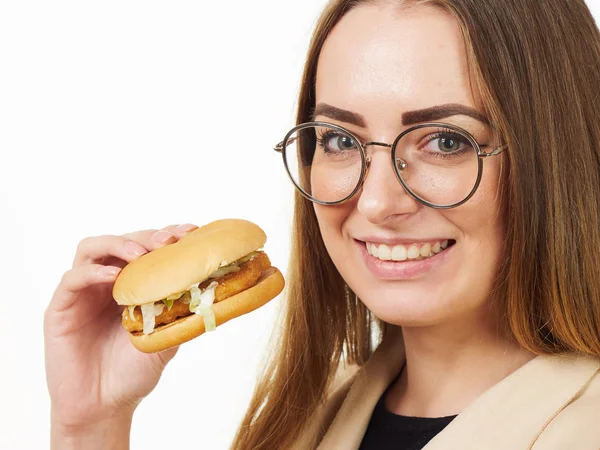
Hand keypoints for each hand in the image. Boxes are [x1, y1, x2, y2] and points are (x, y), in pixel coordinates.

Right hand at [44, 224, 197, 430]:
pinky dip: (93, 272)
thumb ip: (180, 312)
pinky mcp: (61, 308)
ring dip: (118, 244)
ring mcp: (82, 292)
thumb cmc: (134, 371)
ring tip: (139, 253)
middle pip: (122, 241)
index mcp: (132, 284)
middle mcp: (106, 281)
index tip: (191, 232)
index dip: (167, 235)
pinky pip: (72, 279)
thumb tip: (212, 290)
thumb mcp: (165, 338)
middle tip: (168, 242)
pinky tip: (113, 277)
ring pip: (92, 248)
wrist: (104, 406)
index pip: (147, 247)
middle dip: (147, 237)